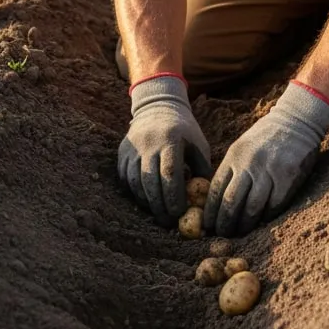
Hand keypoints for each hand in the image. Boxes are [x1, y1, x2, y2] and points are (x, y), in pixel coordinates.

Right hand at [118, 75, 212, 226]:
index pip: (170, 173)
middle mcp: (148, 143)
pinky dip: (135, 192)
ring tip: (157, 213)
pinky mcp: (122, 153)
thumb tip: (206, 199)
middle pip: (150, 181)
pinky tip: (147, 201)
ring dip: (146, 201)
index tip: (179, 213)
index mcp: (171, 139)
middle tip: (167, 221)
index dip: (174, 196)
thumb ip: (203, 169)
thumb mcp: (198, 144)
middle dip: (159, 205)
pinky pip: (126, 178)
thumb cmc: (184, 131)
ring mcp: (132, 147)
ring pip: (135, 182)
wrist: (158, 107)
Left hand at [203, 82, 328, 236]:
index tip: (208, 225)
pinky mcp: (288, 177)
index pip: (216, 189)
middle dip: (224, 224)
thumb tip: (217, 200)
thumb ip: (231, 169)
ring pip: (251, 208)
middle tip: (223, 235)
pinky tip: (261, 223)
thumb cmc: (266, 137)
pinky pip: (273, 206)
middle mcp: (249, 163)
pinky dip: (265, 218)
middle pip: (230, 203)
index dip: (210, 212)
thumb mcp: (242, 146)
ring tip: (240, 233)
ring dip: (244, 225)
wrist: (296, 120)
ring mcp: (269, 170)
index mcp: (234, 156)